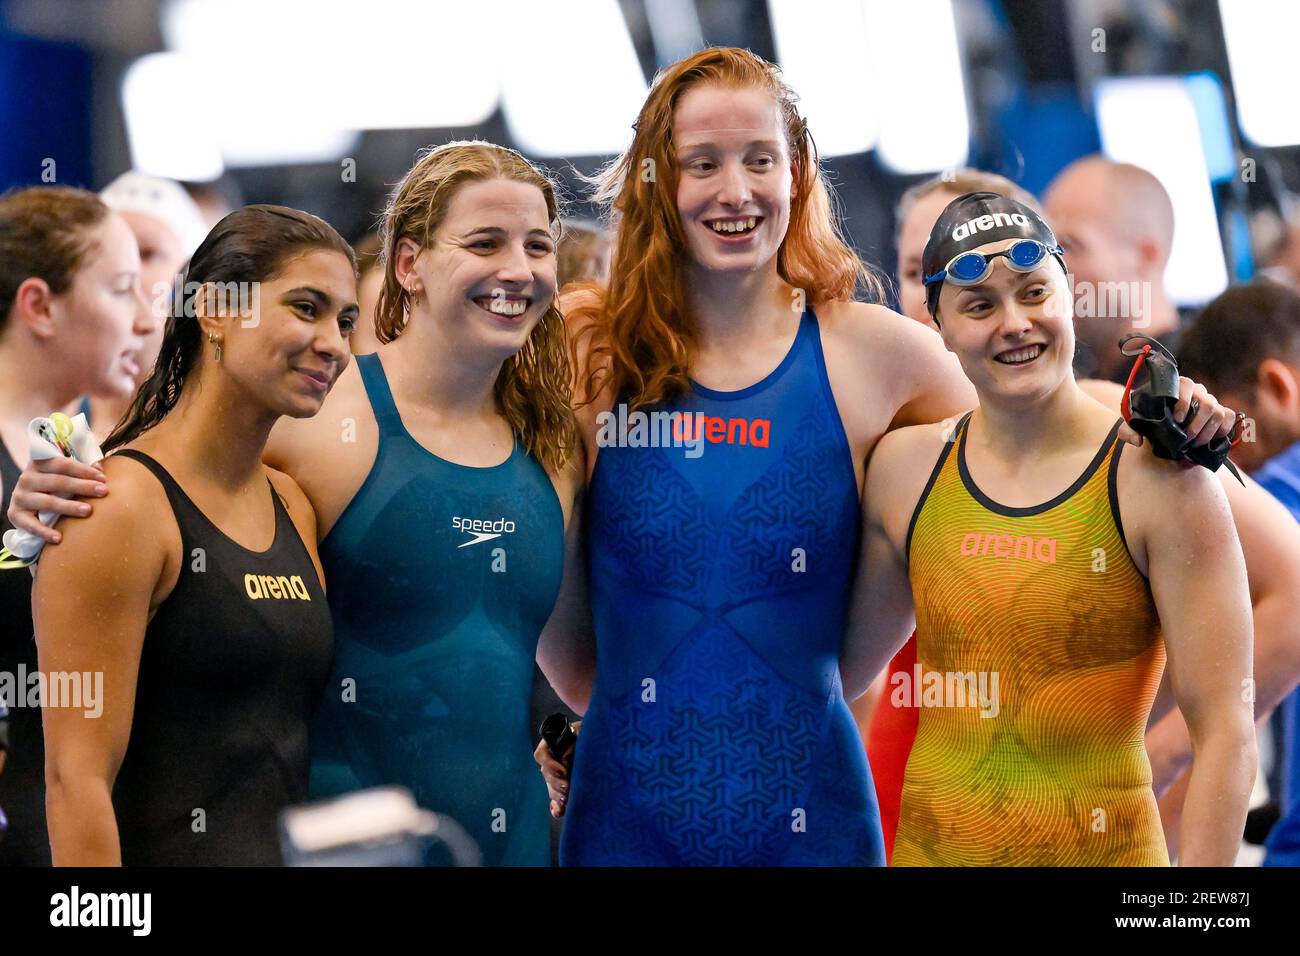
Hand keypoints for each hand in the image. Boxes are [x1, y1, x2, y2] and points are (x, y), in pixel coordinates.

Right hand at [6, 456, 106, 543]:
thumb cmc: (53, 485)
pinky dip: (44, 531)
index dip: (83, 470)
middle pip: (58, 482)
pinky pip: (30, 524)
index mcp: (39, 464)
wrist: (26, 501)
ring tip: (87, 511)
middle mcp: (27, 478)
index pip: (62, 464)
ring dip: (68, 506)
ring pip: (47, 502)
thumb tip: (99, 469)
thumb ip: (81, 470)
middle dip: (82, 486)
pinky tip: (58, 538)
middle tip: (103, 492)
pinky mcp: (15, 514)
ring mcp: (20, 496)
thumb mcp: (63, 474)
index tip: (103, 478)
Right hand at [534, 720, 579, 817]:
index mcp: (551, 744)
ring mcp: (555, 775)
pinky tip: (560, 812)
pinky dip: (557, 807)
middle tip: (567, 788)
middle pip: (546, 774)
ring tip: (567, 800)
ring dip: (557, 795)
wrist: (598, 740)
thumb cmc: (588, 732)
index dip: (550, 764)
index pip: (541, 755)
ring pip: (551, 788)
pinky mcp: (562, 787)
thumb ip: (573, 743)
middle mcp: (551, 760)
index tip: (563, 771)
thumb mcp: (581, 732)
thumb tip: (565, 759)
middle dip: (556, 783)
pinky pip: (556, 799)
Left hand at [1117, 376, 1235, 448]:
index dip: (1183, 401)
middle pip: (1207, 403)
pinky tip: (1212, 440)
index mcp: (1176, 386)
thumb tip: (1138, 440)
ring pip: (1219, 412)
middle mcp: (1197, 391)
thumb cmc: (1148, 421)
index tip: (1177, 420)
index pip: (1185, 384)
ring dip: (1209, 431)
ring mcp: (1211, 402)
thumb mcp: (1133, 425)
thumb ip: (1128, 431)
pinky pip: (1230, 417)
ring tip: (1196, 444)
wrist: (1163, 427)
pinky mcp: (1221, 413)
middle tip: (1187, 439)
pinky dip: (1224, 429)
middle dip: (1197, 424)